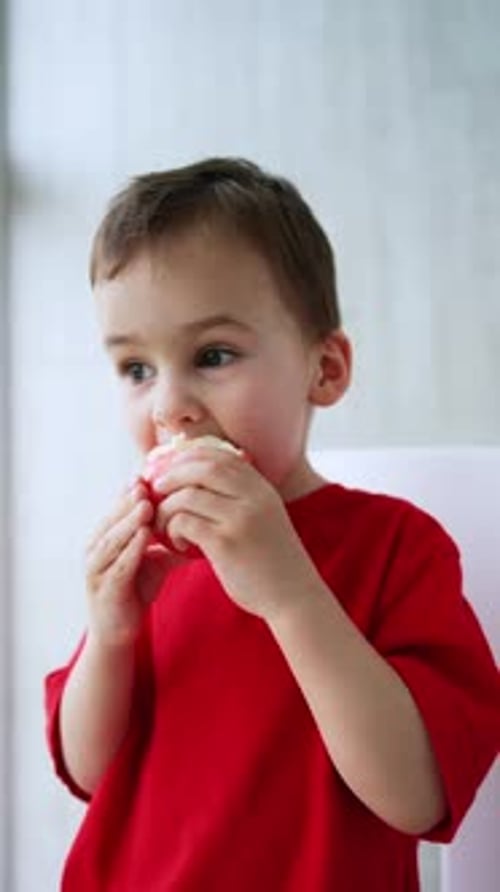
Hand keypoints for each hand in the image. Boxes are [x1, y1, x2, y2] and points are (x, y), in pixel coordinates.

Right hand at [85, 481, 183, 646]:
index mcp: (106, 536)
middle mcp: (96, 549)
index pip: (117, 507)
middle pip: (112, 518)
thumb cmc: (136, 588)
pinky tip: (144, 537)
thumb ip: (169, 538)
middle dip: (128, 500)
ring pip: (111, 539)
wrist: (119, 630)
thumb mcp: (155, 558)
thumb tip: (197, 515)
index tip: (150, 472)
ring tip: (146, 505)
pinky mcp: (104, 590)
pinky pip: (117, 565)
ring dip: (128, 521)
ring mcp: (96, 570)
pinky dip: (130, 550)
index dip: (131, 489)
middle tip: (146, 483)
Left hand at [153, 447, 317, 619]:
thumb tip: (200, 481)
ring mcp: (240, 519)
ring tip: (166, 526)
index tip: (172, 469)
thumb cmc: (272, 561)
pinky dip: (173, 530)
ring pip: (187, 495)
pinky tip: (179, 544)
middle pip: (202, 468)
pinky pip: (185, 522)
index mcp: (262, 489)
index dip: (190, 456)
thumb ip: (242, 498)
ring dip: (167, 508)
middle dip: (172, 475)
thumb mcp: (265, 518)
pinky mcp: (225, 543)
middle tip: (156, 490)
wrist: (294, 596)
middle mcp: (253, 498)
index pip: (220, 455)